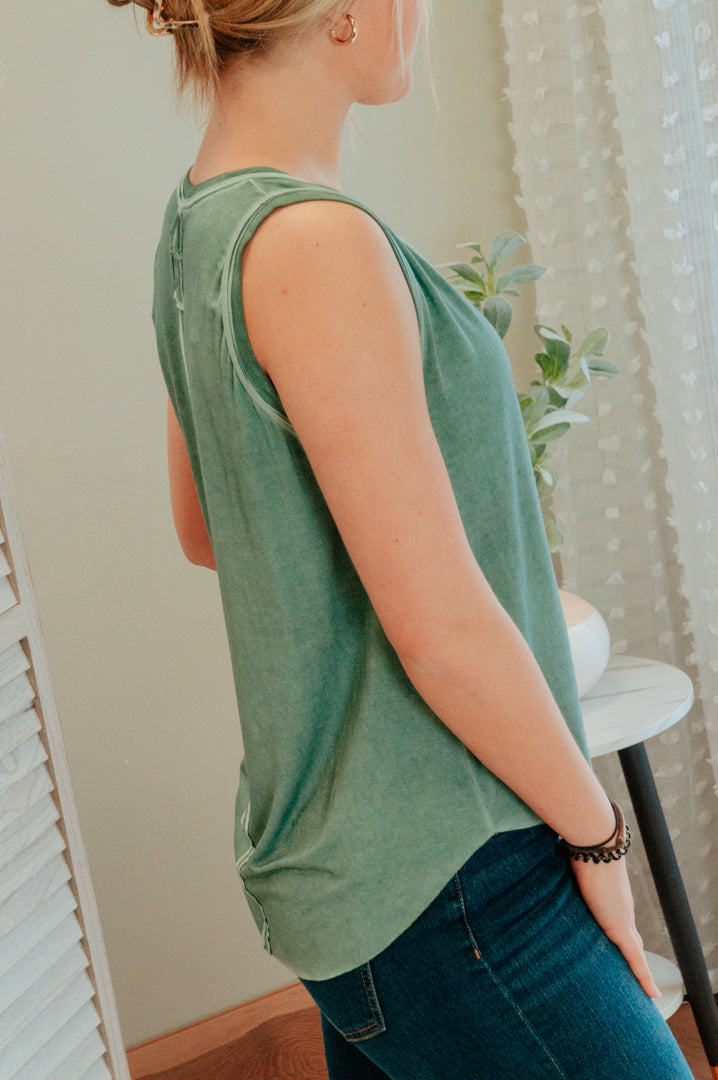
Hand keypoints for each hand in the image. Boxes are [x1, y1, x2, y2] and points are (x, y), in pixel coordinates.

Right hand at [570, 855, 660, 998]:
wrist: (594, 844)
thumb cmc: (580, 849)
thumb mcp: (569, 869)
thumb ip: (561, 878)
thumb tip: (536, 873)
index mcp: (610, 897)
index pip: (619, 922)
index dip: (622, 936)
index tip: (622, 947)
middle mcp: (620, 909)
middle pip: (631, 940)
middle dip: (633, 957)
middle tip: (635, 976)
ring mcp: (623, 919)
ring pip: (634, 952)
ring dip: (637, 970)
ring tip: (642, 990)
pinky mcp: (621, 928)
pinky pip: (635, 959)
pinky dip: (643, 976)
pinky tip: (651, 993)